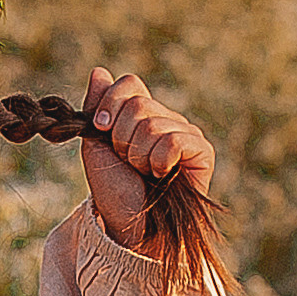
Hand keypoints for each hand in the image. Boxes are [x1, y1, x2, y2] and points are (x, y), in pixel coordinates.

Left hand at [81, 67, 213, 253]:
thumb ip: (97, 108)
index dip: (110, 105)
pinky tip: (162, 174)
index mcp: (141, 113)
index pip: (129, 83)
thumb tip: (99, 70)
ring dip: (138, 155)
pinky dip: (159, 161)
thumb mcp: (95, 144)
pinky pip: (174, 140)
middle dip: (122, 138)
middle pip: (139, 103)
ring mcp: (185, 132)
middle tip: (127, 161)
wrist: (129, 224)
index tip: (101, 129)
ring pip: (153, 124)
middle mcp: (166, 118)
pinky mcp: (201, 151)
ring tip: (144, 172)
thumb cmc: (113, 189)